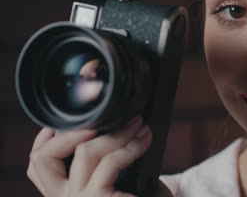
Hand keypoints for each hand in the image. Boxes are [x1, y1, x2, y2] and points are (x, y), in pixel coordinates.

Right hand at [27, 117, 151, 196]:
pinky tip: (145, 138)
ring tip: (136, 124)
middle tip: (101, 119)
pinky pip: (112, 161)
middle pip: (44, 158)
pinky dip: (131, 145)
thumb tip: (107, 122)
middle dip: (71, 131)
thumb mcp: (115, 176)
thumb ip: (101, 159)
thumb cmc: (141, 196)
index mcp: (64, 193)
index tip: (64, 121)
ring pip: (84, 152)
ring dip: (115, 132)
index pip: (38, 166)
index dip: (45, 139)